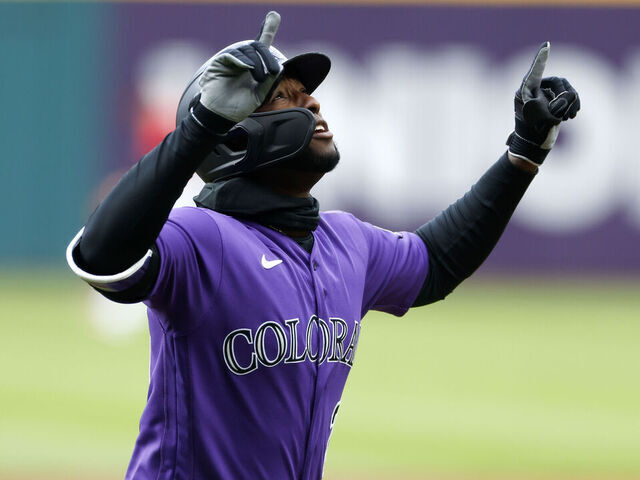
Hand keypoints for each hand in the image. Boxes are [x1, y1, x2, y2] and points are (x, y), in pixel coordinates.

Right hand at [198, 11, 282, 122]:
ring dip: (257, 61)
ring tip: (260, 77)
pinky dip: (241, 60)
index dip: (268, 29)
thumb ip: (269, 80)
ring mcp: (230, 60)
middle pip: (257, 47)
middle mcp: (242, 60)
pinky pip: (232, 55)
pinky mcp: (219, 63)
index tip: (274, 16)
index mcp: (252, 66)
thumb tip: (279, 66)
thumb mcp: (260, 93)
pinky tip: (246, 68)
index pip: (261, 45)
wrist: (222, 116)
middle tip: (273, 71)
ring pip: (247, 50)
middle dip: (268, 56)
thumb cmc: (239, 106)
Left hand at [506, 42, 579, 165]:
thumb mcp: (546, 118)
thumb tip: (568, 98)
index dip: (542, 59)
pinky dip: (572, 104)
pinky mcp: (552, 100)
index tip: (546, 46)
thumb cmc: (534, 133)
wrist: (532, 146)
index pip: (535, 72)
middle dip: (566, 98)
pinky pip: (568, 95)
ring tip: (569, 118)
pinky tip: (572, 115)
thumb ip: (559, 104)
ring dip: (571, 102)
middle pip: (558, 82)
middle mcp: (534, 89)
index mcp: (526, 91)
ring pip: (565, 88)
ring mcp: (543, 94)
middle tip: (566, 116)